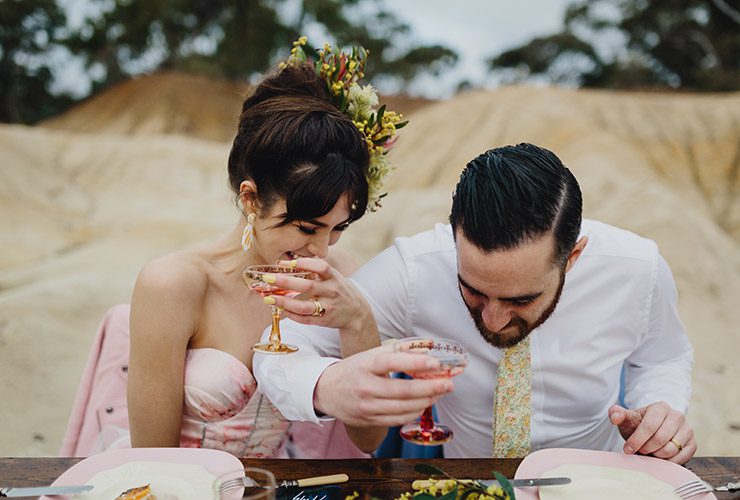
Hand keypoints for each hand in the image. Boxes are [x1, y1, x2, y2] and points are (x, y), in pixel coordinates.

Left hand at [266, 258, 371, 332]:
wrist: (356, 312)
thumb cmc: (338, 289)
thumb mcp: (332, 276)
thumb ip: (315, 269)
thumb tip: (287, 262)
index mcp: (333, 277)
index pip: (320, 267)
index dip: (303, 263)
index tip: (284, 263)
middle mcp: (332, 291)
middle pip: (308, 286)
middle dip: (286, 282)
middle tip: (268, 278)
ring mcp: (328, 307)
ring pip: (304, 306)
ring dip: (285, 302)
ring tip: (268, 298)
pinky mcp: (324, 320)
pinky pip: (305, 319)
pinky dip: (291, 315)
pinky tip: (280, 309)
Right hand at [314, 345, 453, 426]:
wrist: (325, 391)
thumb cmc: (353, 369)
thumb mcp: (370, 355)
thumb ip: (397, 351)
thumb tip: (426, 350)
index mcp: (365, 365)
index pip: (393, 362)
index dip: (416, 363)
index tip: (436, 363)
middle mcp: (365, 387)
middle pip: (403, 391)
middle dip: (431, 388)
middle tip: (448, 383)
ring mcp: (367, 406)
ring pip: (404, 408)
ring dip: (426, 401)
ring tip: (440, 392)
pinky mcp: (369, 420)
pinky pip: (397, 419)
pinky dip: (414, 412)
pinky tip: (424, 404)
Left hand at [608, 402, 695, 463]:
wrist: (653, 429)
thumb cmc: (639, 425)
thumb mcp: (627, 419)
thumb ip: (617, 414)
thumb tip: (614, 415)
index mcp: (660, 407)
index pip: (649, 426)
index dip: (637, 440)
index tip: (627, 449)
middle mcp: (677, 416)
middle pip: (661, 439)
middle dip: (646, 448)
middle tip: (639, 451)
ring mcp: (687, 430)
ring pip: (671, 449)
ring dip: (656, 455)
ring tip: (649, 452)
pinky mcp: (693, 444)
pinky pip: (681, 458)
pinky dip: (667, 462)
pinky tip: (659, 457)